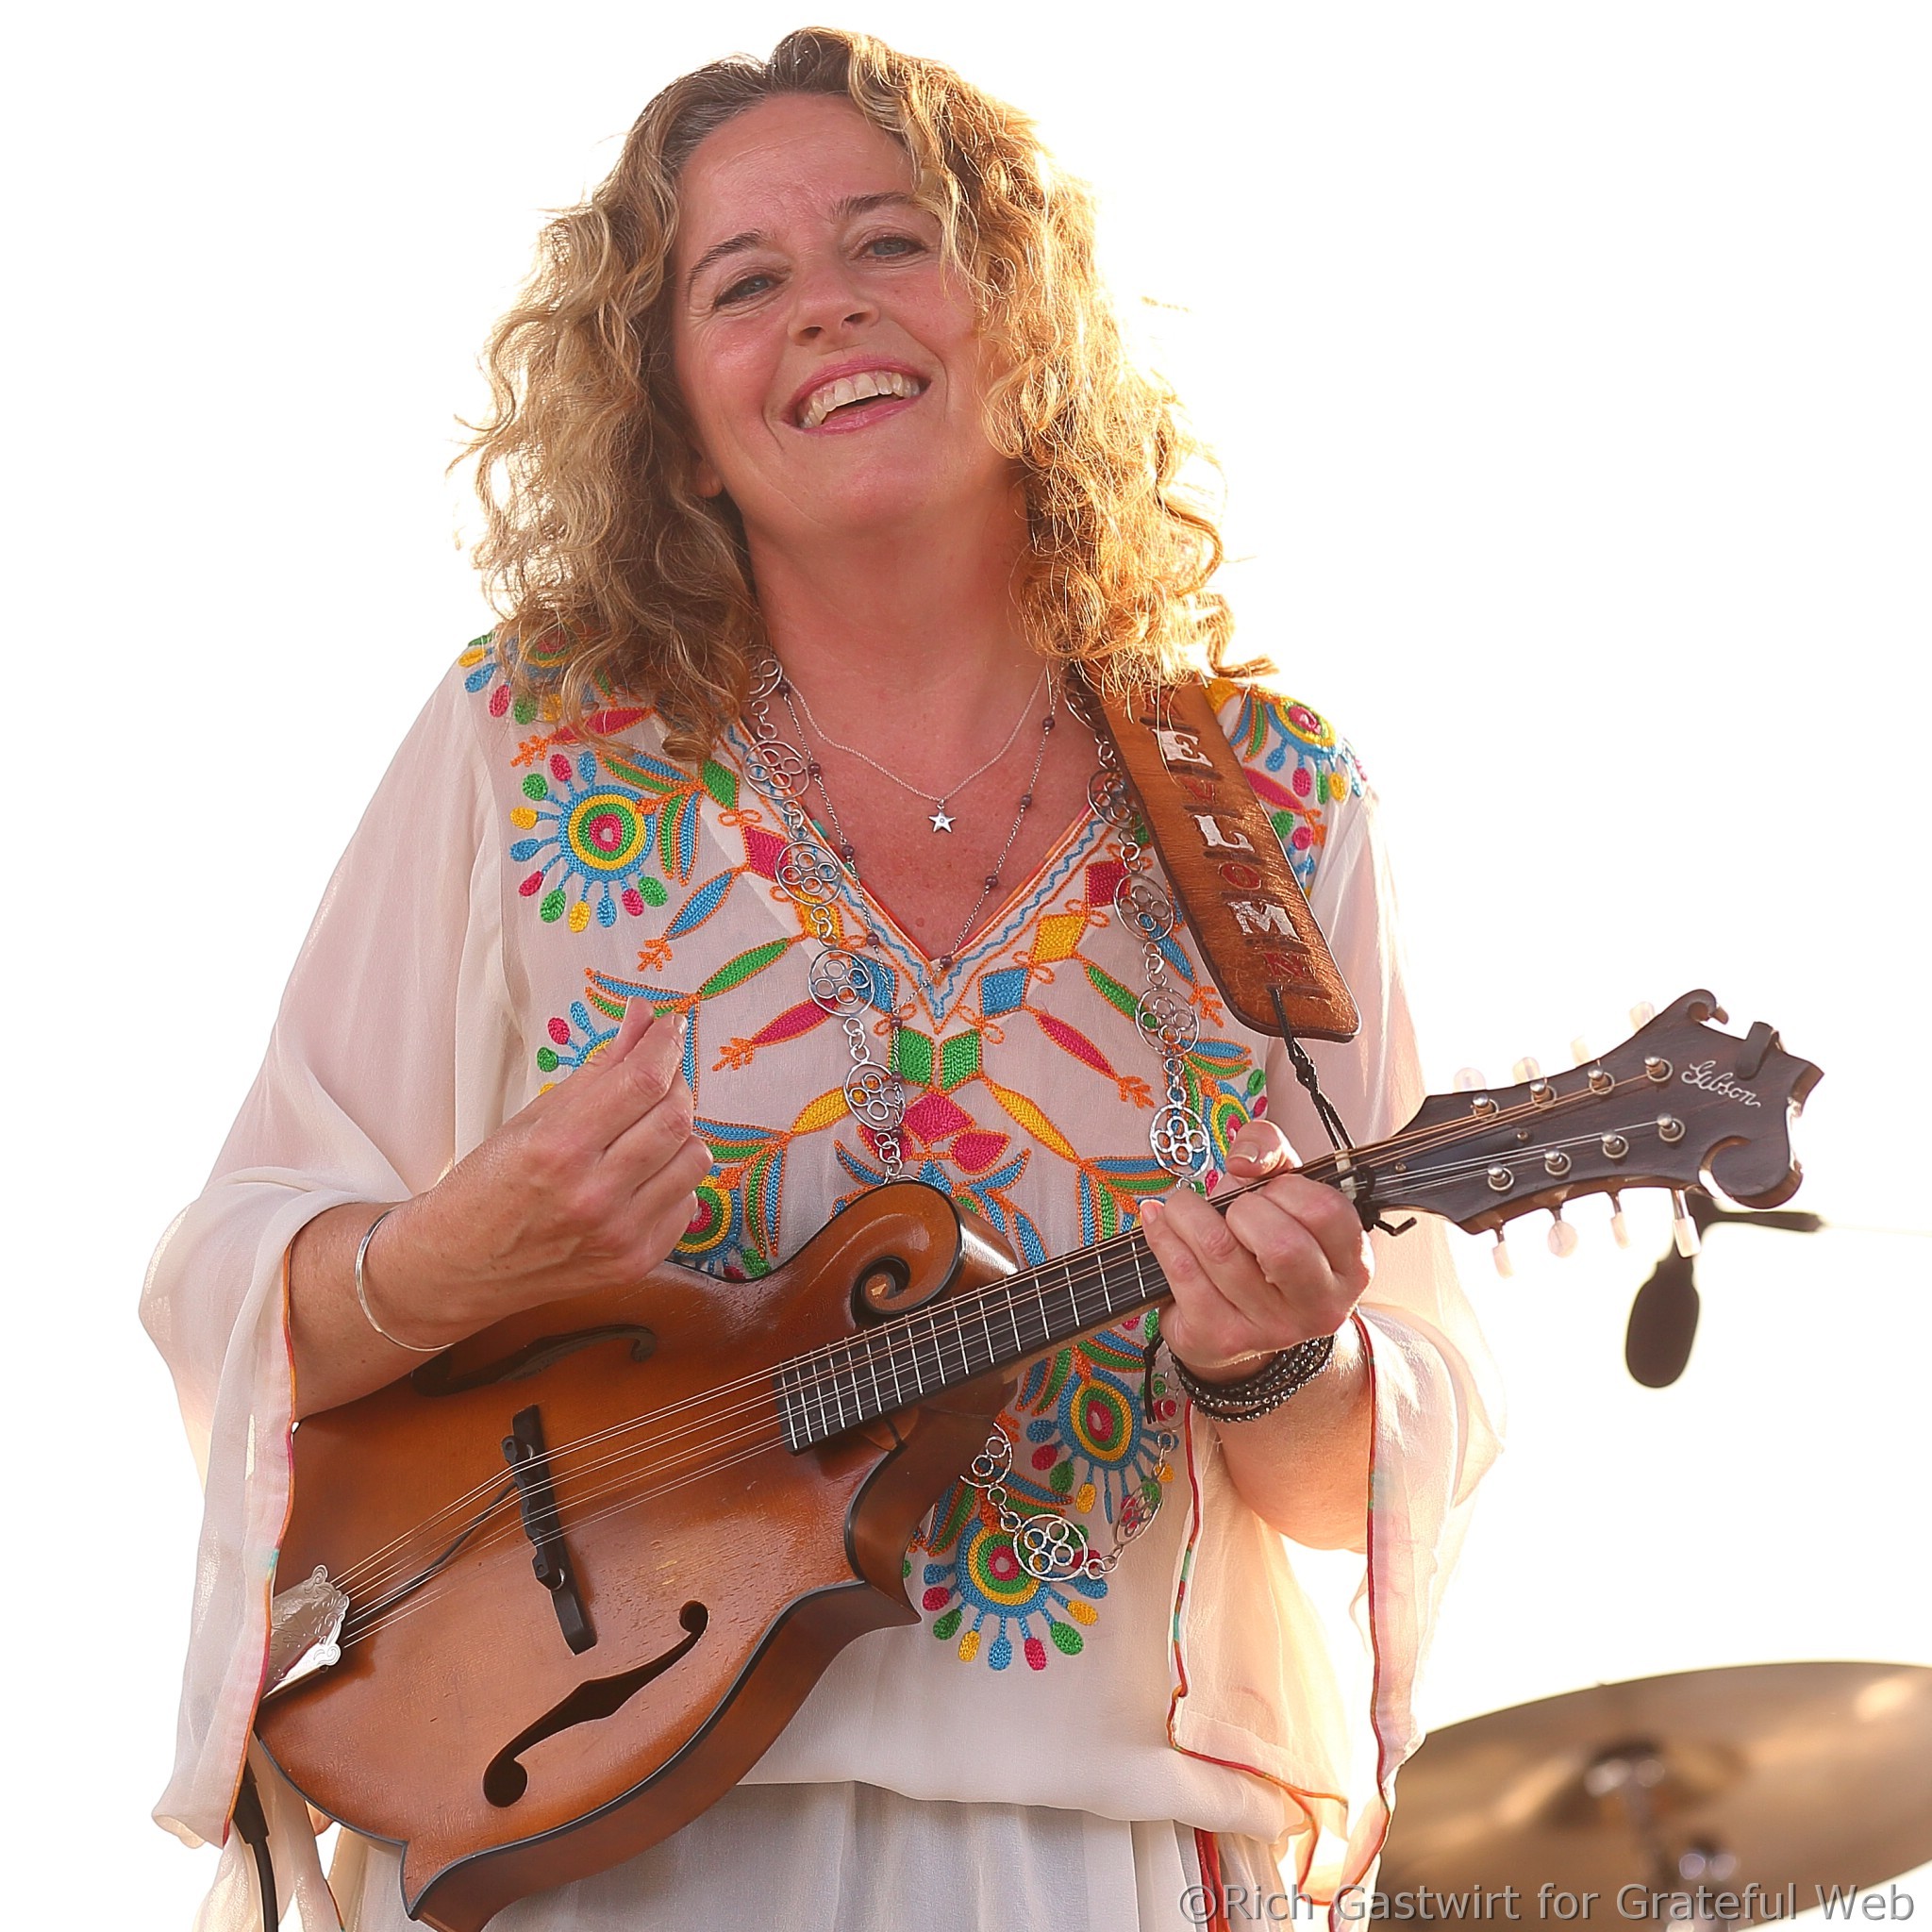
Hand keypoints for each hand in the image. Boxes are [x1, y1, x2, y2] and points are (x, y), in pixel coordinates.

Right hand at [365, 1000, 713, 1337]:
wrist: (460, 1267)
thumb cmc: (488, 1186)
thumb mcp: (533, 1117)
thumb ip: (599, 1069)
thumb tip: (644, 1019)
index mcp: (559, 1148)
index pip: (642, 1081)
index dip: (665, 1045)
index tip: (669, 1028)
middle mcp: (594, 1195)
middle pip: (676, 1117)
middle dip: (676, 1083)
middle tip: (659, 1075)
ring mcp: (619, 1234)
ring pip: (695, 1159)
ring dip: (681, 1133)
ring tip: (647, 1128)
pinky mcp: (636, 1261)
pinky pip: (687, 1201)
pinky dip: (674, 1179)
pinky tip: (641, 1175)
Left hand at [1139, 1118, 1370, 1380]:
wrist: (1232, 1315)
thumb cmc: (1261, 1242)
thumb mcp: (1281, 1191)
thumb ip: (1272, 1150)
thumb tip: (1244, 1161)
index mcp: (1351, 1264)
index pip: (1326, 1211)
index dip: (1288, 1188)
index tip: (1269, 1190)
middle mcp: (1320, 1304)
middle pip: (1280, 1243)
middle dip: (1242, 1208)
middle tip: (1232, 1208)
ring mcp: (1272, 1329)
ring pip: (1219, 1250)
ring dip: (1188, 1212)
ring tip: (1182, 1206)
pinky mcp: (1223, 1338)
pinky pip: (1183, 1271)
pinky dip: (1162, 1235)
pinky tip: (1159, 1222)